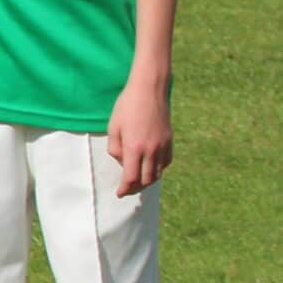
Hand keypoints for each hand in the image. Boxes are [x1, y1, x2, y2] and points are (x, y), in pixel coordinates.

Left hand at [105, 74, 172, 195]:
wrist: (149, 90)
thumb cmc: (127, 106)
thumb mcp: (113, 127)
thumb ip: (115, 149)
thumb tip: (122, 162)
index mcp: (134, 147)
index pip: (131, 178)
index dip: (125, 189)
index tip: (119, 193)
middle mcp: (151, 150)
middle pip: (146, 180)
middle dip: (135, 188)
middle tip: (127, 190)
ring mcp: (162, 146)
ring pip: (157, 174)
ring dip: (147, 181)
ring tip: (138, 182)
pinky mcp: (170, 141)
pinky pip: (165, 163)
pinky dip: (158, 170)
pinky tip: (150, 168)